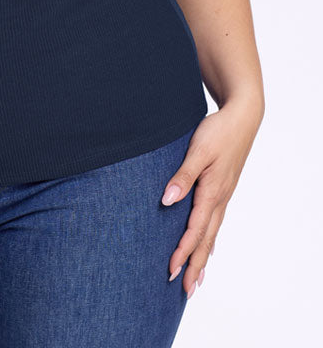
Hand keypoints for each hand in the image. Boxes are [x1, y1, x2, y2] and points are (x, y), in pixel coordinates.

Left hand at [161, 99, 263, 298]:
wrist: (242, 117)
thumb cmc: (218, 131)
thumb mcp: (198, 150)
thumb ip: (182, 176)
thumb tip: (167, 200)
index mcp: (212, 192)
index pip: (195, 229)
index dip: (182, 251)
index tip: (171, 269)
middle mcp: (220, 198)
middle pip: (205, 239)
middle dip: (194, 265)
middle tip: (185, 290)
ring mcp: (223, 194)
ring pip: (211, 233)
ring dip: (202, 257)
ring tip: (197, 280)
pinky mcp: (223, 188)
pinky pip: (216, 222)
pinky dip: (209, 239)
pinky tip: (207, 247)